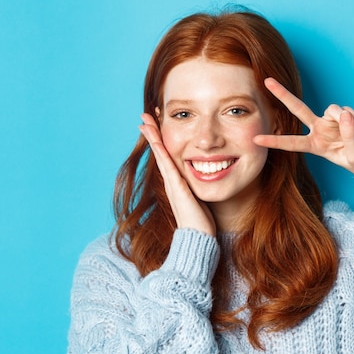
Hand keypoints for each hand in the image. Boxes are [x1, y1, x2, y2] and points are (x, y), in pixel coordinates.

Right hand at [139, 113, 215, 235]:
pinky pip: (168, 167)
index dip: (161, 138)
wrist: (198, 238)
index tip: (156, 122)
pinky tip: (157, 142)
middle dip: (153, 132)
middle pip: (160, 151)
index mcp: (177, 181)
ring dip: (153, 137)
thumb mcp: (200, 198)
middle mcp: (171, 180)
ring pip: (161, 155)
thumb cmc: (201, 221)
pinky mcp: (177, 189)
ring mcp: (172, 184)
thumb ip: (199, 186)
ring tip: (145, 122)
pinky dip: (161, 153)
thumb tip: (209, 177)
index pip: (168, 154)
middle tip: (145, 115)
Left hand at [254, 78, 353, 178]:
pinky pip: (349, 112)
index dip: (274, 141)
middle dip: (283, 94)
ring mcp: (331, 120)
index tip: (256, 139)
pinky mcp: (346, 114)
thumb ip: (349, 135)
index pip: (291, 143)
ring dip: (347, 121)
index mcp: (315, 145)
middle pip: (298, 108)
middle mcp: (319, 129)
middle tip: (267, 81)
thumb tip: (343, 113)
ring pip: (332, 109)